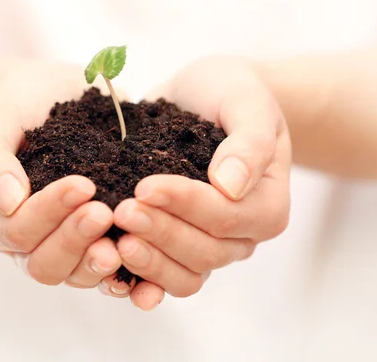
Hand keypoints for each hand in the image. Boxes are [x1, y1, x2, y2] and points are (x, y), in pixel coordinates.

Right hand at [0, 61, 123, 288]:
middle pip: (45, 264)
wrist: (57, 94)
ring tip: (127, 238)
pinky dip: (127, 273)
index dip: (48, 213)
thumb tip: (8, 203)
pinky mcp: (96, 242)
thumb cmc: (21, 104)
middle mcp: (27, 241)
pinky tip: (146, 261)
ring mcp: (63, 245)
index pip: (17, 231)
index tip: (83, 184)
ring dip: (99, 260)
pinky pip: (109, 271)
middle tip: (105, 212)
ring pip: (76, 274)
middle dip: (75, 240)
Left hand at [111, 57, 291, 309]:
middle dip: (160, 233)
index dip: (185, 206)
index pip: (225, 218)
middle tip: (121, 210)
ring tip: (113, 243)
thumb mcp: (247, 103)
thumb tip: (229, 187)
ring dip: (148, 263)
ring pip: (184, 275)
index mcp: (266, 207)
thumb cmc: (230, 94)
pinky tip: (110, 272)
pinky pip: (162, 277)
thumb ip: (249, 142)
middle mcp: (242, 237)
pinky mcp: (177, 247)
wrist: (205, 97)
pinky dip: (138, 281)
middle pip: (204, 253)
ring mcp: (210, 247)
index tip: (145, 186)